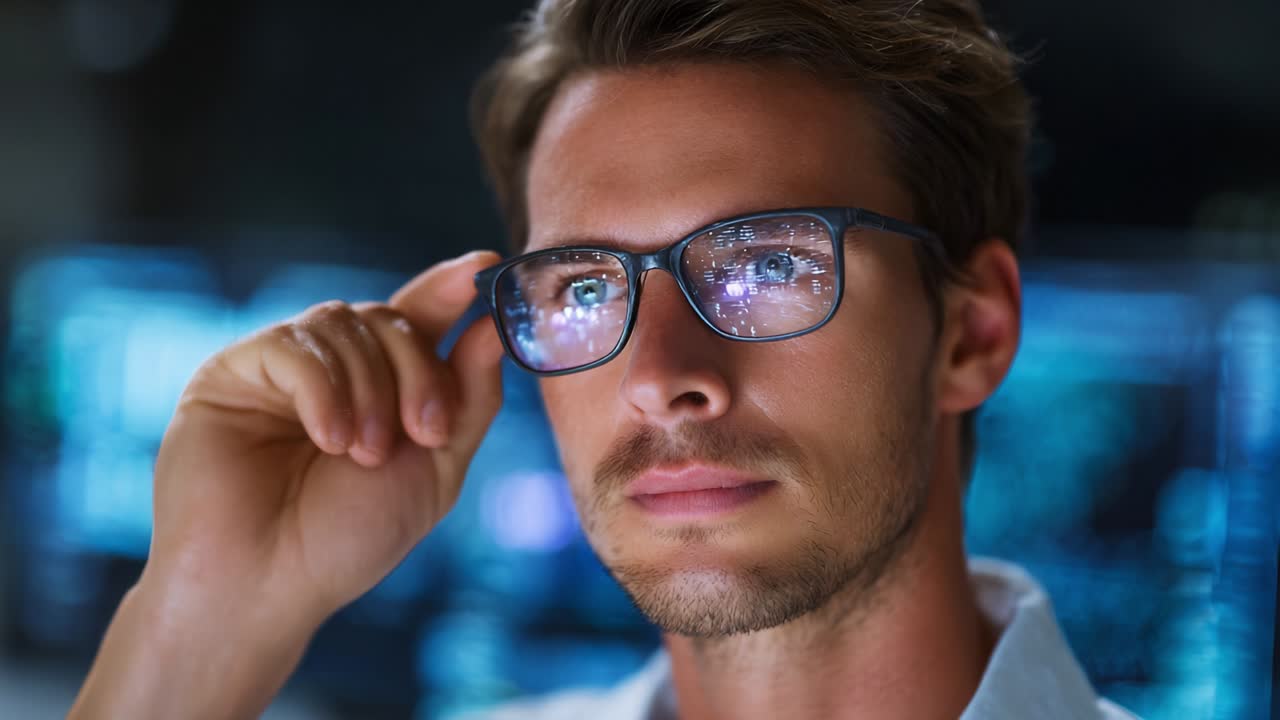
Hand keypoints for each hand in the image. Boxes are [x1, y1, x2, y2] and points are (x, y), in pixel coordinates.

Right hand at [147, 250, 504, 625]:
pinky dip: (324, 390)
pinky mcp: (233, 371)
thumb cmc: (348, 539)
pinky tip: (328, 439)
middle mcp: (334, 369)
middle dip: (419, 371)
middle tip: (425, 432)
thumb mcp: (434, 470)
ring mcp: (282, 368)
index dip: (450, 289)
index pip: (418, 318)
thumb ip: (468, 398)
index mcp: (382, 388)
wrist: (264, 586)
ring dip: (371, 390)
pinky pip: (293, 346)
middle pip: (391, 319)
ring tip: (363, 454)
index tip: (487, 266)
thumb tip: (495, 325)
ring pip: (345, 323)